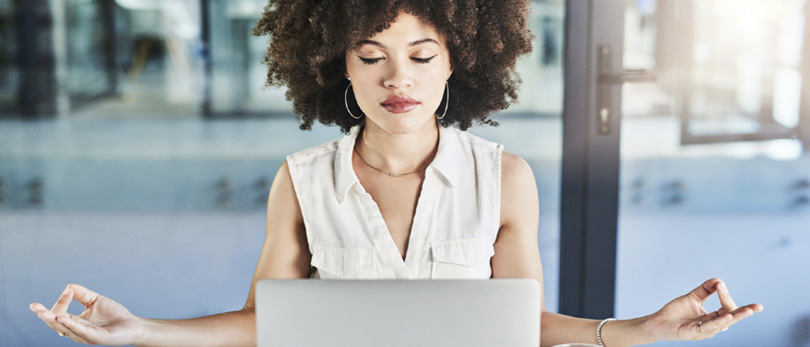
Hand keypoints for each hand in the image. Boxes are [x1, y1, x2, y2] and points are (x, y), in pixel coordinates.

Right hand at [30, 284, 143, 345]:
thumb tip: (68, 286)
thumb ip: (82, 294)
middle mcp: (77, 331)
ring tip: (44, 313)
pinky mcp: (97, 338)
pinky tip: (64, 318)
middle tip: (35, 307)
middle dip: (45, 316)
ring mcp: (86, 336)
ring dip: (55, 321)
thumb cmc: (113, 315)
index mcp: (75, 323)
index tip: (67, 290)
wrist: (133, 325)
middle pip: (56, 325)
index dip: (61, 302)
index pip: (60, 314)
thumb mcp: (95, 300)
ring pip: (66, 329)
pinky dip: (72, 325)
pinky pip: (82, 332)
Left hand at [642, 278, 763, 340]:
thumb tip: (719, 280)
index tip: (720, 284)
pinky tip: (726, 316)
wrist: (657, 322)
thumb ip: (705, 289)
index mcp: (713, 318)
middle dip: (745, 312)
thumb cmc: (675, 312)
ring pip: (722, 324)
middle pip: (731, 318)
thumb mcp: (692, 297)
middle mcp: (711, 326)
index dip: (725, 296)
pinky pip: (708, 327)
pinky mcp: (693, 333)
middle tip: (758, 307)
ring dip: (735, 316)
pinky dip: (718, 321)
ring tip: (747, 311)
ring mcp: (703, 331)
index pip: (727, 308)